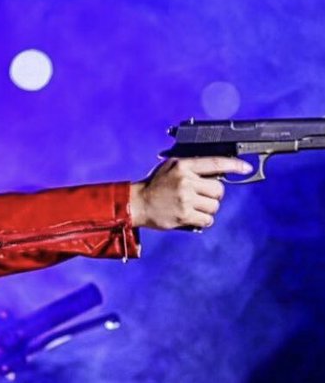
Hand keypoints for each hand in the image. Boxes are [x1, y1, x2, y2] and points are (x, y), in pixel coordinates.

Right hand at [129, 157, 252, 229]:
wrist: (137, 203)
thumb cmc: (155, 185)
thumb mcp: (171, 167)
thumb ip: (193, 166)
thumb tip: (219, 171)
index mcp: (184, 166)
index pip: (215, 163)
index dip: (234, 165)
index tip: (246, 167)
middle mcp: (186, 181)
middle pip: (219, 189)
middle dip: (215, 194)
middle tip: (203, 196)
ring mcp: (185, 199)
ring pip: (214, 206)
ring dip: (208, 208)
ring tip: (194, 207)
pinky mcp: (184, 215)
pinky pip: (207, 219)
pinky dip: (203, 220)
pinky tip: (193, 217)